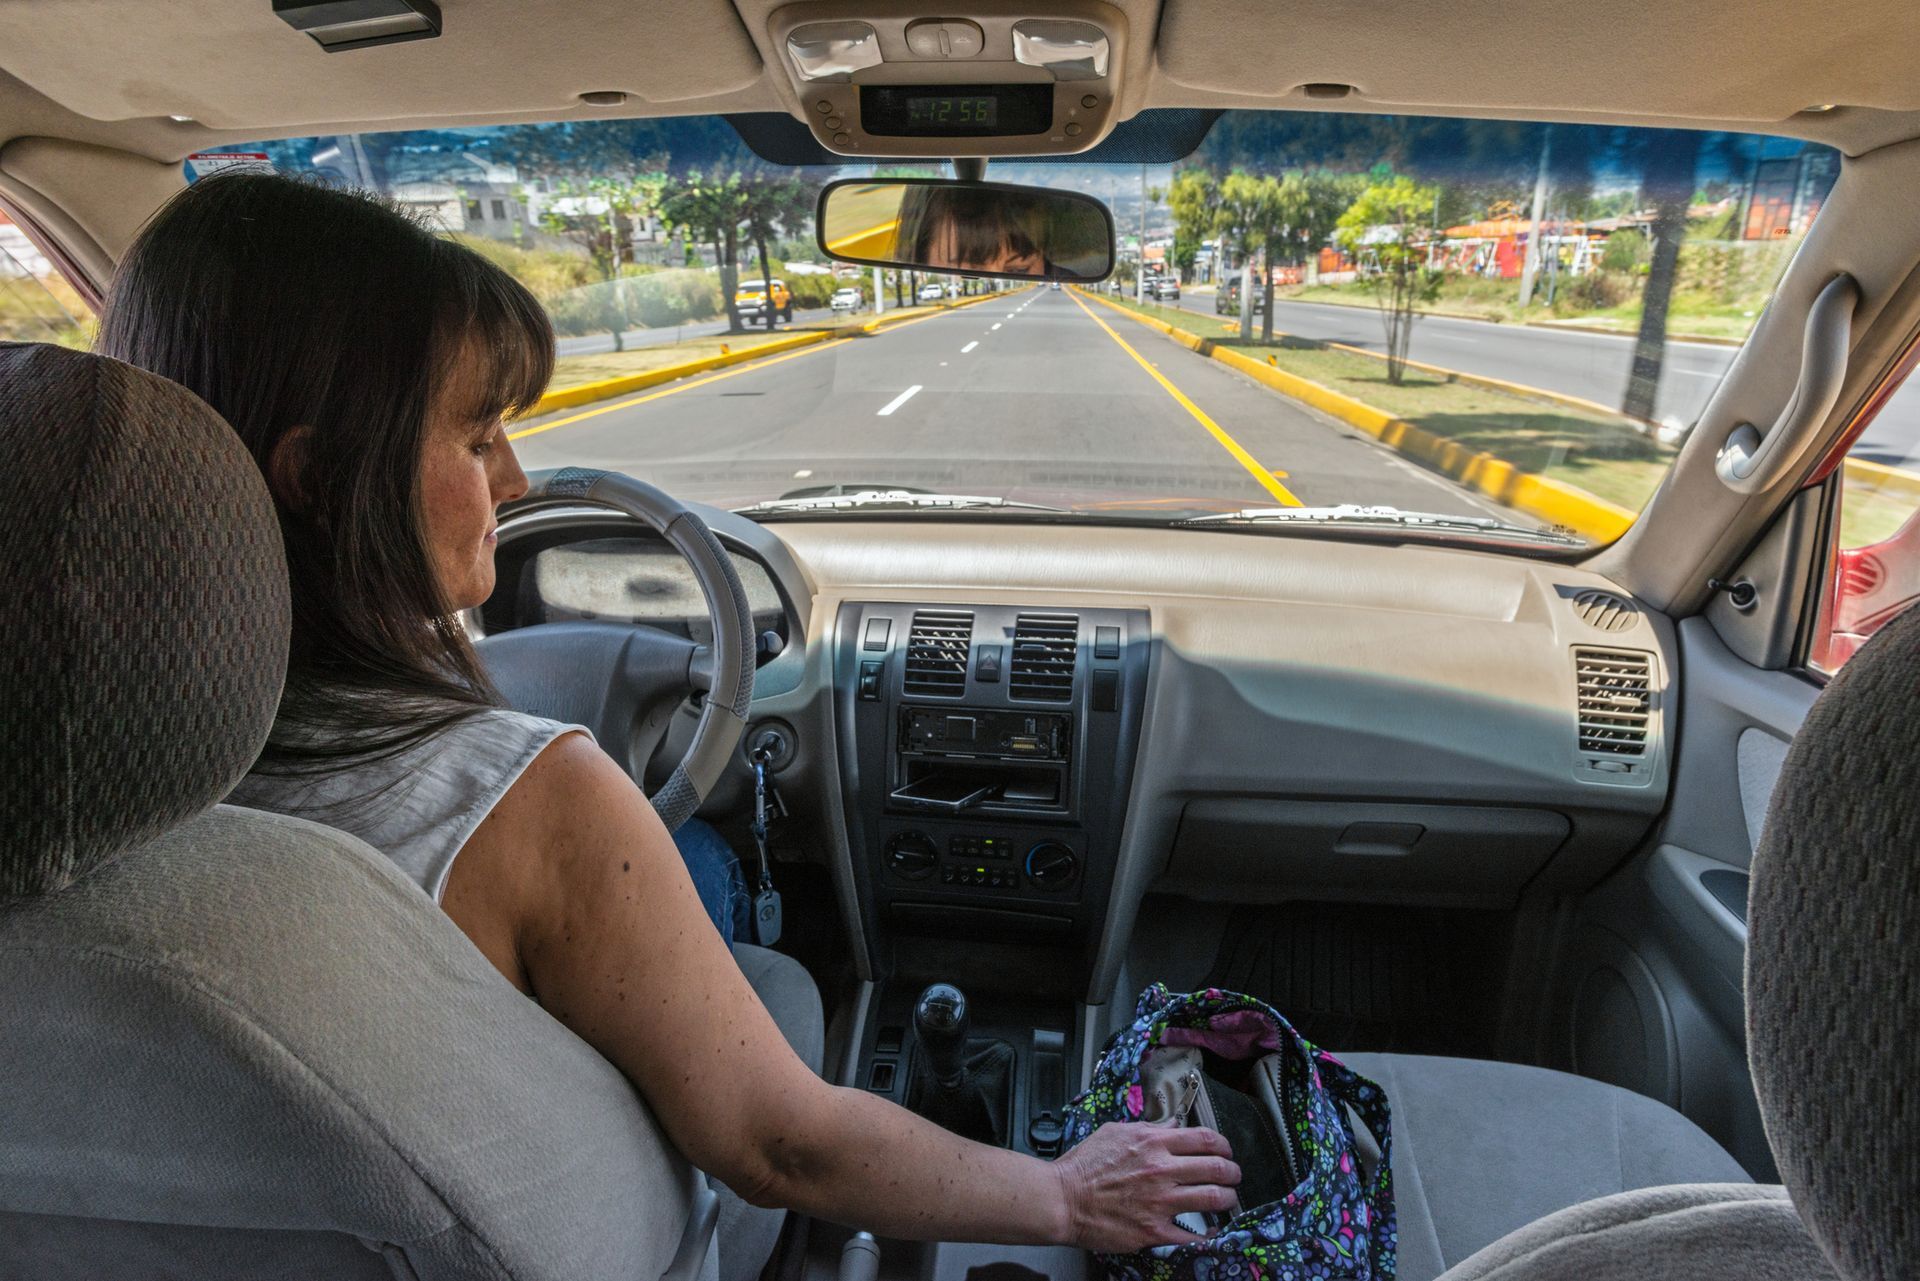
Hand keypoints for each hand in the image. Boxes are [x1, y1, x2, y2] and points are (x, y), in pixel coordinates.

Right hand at [1051, 1123, 1239, 1251]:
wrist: (1062, 1199)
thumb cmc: (1083, 1166)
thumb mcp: (1114, 1132)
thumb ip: (1147, 1129)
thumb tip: (1172, 1128)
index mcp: (1152, 1142)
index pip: (1205, 1138)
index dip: (1223, 1145)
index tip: (1225, 1151)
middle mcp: (1161, 1170)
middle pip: (1217, 1168)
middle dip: (1232, 1172)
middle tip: (1233, 1176)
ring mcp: (1159, 1201)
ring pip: (1213, 1199)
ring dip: (1227, 1199)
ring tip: (1227, 1200)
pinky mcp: (1153, 1230)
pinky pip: (1192, 1236)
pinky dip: (1207, 1235)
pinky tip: (1211, 1233)